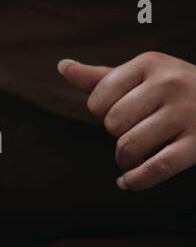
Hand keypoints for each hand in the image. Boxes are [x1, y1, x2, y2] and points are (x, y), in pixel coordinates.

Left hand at [59, 52, 195, 189]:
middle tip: (130, 133)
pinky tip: (126, 183)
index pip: (98, 98)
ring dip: (124, 158)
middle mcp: (170, 84)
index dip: (100, 113)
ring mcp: (188, 113)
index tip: (116, 114)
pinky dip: (136, 180)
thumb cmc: (176, 89)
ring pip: (130, 145)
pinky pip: (158, 167)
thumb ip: (102, 77)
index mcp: (150, 63)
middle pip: (112, 123)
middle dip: (115, 134)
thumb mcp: (143, 75)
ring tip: (130, 156)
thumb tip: (62, 66)